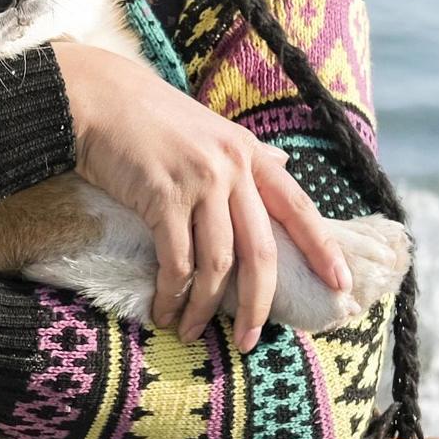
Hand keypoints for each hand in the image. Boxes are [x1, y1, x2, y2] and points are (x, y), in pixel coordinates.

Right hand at [55, 39, 352, 349]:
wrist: (98, 97)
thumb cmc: (151, 118)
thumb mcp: (212, 129)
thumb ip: (248, 154)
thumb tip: (283, 163)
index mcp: (250, 155)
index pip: (299, 208)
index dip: (323, 249)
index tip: (341, 284)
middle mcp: (233, 168)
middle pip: (261, 251)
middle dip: (258, 304)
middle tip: (250, 340)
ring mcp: (200, 181)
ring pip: (217, 264)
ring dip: (205, 308)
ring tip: (190, 331)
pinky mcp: (163, 195)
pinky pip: (176, 261)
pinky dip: (171, 294)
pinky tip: (163, 310)